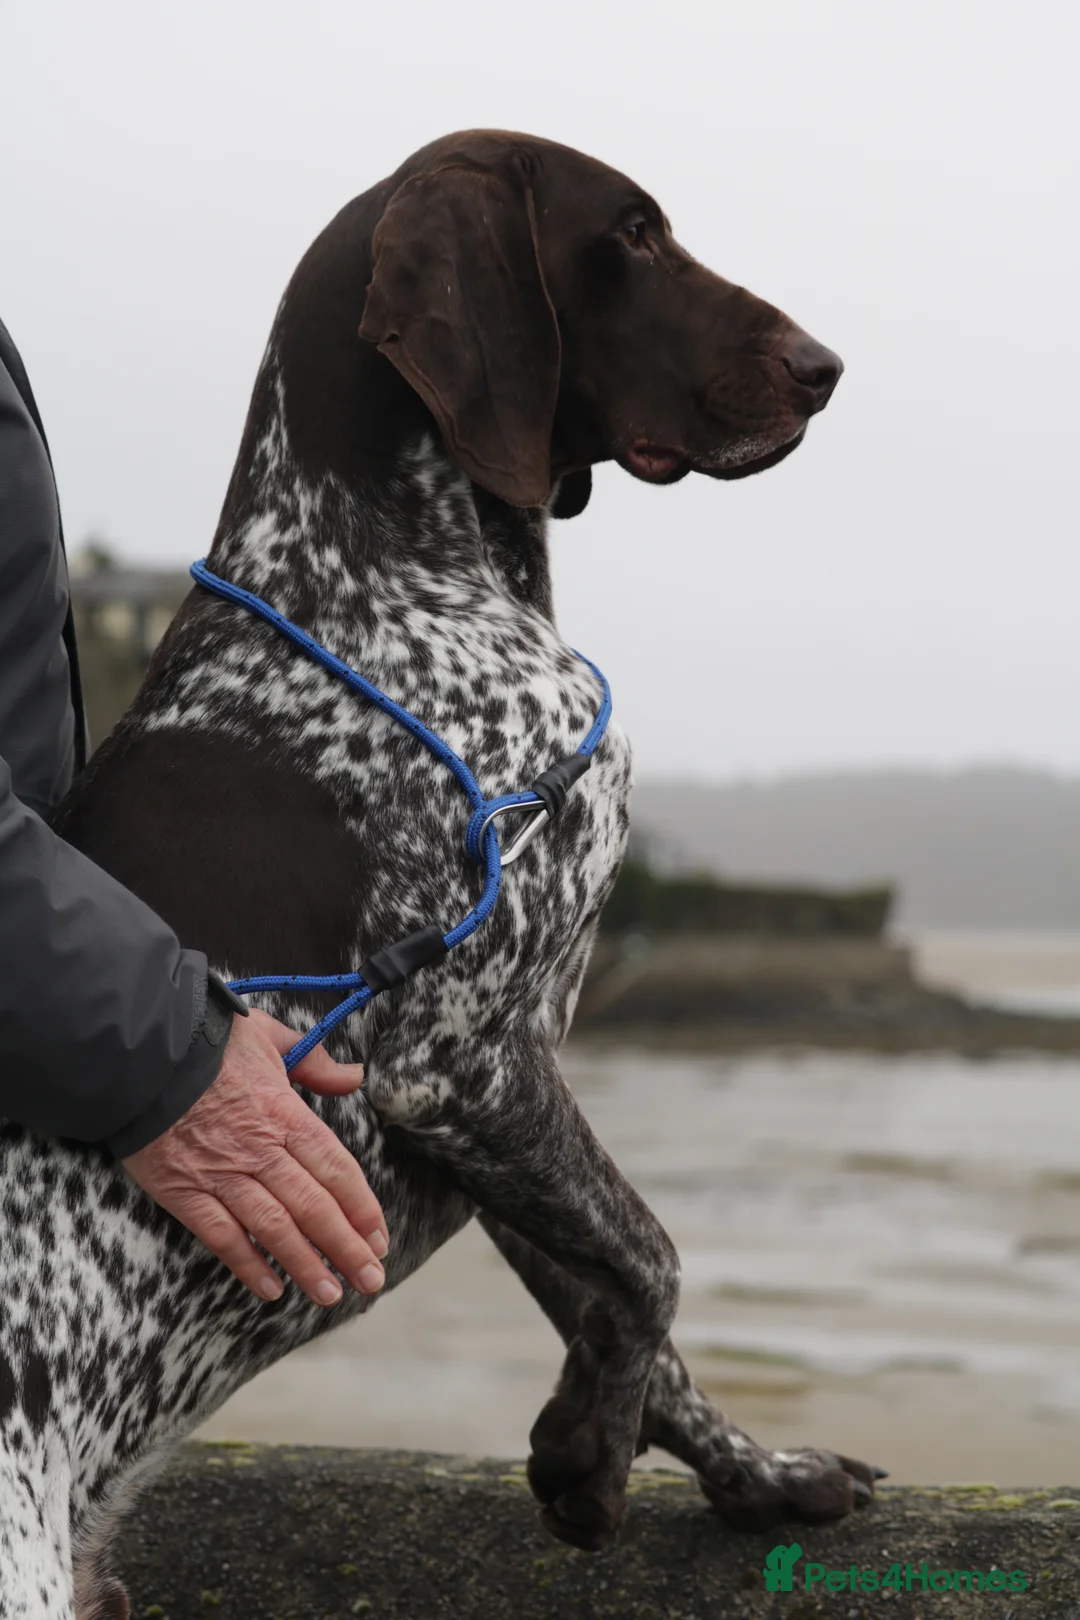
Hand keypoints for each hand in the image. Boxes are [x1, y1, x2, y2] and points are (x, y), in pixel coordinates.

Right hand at [122, 1009, 387, 1305]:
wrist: (137, 1055)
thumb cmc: (204, 1041)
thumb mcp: (267, 1035)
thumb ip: (313, 1060)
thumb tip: (355, 1076)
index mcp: (284, 1113)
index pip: (336, 1168)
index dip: (361, 1207)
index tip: (379, 1235)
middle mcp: (259, 1150)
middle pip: (313, 1207)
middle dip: (346, 1248)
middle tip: (371, 1279)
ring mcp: (221, 1174)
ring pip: (274, 1228)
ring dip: (305, 1265)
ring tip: (330, 1294)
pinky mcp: (183, 1191)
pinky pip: (221, 1236)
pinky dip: (247, 1265)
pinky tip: (270, 1288)